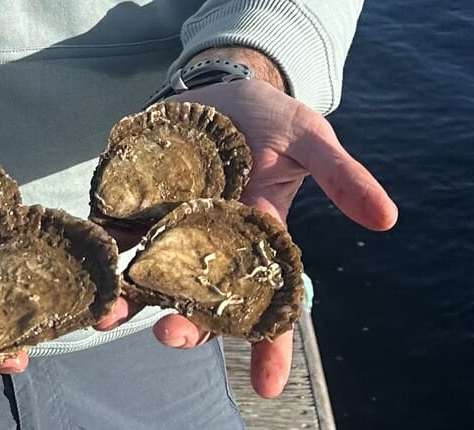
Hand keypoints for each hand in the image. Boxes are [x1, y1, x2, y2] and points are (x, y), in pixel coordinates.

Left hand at [95, 78, 396, 397]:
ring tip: (110, 314)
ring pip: (151, 272)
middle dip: (189, 323)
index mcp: (259, 237)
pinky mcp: (136, 196)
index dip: (271, 346)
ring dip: (131, 298)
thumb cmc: (272, 121)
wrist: (221, 86)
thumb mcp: (310, 140)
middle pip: (201, 297)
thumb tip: (386, 218)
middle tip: (174, 335)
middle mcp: (212, 240)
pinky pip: (116, 229)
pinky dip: (100, 246)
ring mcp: (171, 220)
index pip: (270, 302)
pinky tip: (87, 260)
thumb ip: (340, 178)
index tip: (270, 387)